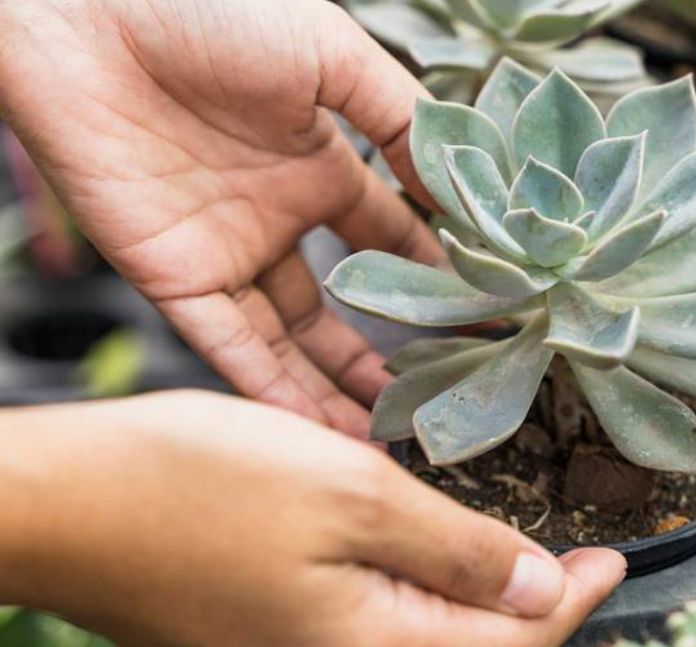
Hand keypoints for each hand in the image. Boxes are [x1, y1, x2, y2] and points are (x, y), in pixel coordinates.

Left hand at [0, 0, 442, 437]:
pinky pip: (230, 348)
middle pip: (342, 308)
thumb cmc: (213, 9)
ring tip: (390, 435)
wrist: (86, 9)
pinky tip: (320, 427)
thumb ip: (402, 120)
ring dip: (335, 391)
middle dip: (389, 353)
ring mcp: (224, 252)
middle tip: (440, 398)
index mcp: (318, 166)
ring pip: (290, 344)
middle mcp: (276, 218)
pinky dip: (274, 391)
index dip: (438, 279)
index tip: (489, 320)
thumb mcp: (332, 54)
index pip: (391, 240)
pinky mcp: (171, 277)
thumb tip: (464, 189)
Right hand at [0, 391, 625, 646]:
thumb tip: (539, 590)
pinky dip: (416, 605)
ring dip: (477, 609)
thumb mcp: (352, 494)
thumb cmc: (196, 485)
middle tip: (577, 561)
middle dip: (534, 613)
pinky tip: (424, 565)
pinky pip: (367, 641)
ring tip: (516, 560)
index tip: (616, 560)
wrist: (64, 504)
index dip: (576, 600)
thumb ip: (457, 551)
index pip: (514, 644)